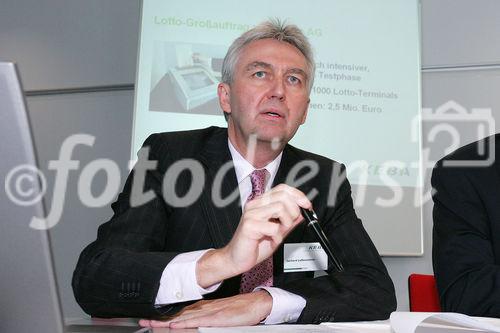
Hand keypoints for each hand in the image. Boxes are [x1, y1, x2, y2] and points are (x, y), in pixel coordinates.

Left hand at [139, 290, 272, 327]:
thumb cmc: (242, 310)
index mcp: (204, 308)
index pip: (180, 311)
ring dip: (166, 321)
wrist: (258, 304)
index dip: (164, 315)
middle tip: (142, 319)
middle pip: (178, 314)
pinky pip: (197, 321)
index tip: (150, 317)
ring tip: (151, 323)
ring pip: (184, 317)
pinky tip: (174, 325)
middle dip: (159, 318)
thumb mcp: (221, 314)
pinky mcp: (217, 318)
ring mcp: (210, 313)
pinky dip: (184, 323)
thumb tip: (193, 322)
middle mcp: (204, 309)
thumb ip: (207, 316)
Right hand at [225, 184, 310, 272]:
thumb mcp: (278, 232)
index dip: (298, 195)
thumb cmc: (254, 246)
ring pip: (280, 208)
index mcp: (261, 203)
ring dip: (286, 223)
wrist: (236, 259)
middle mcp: (255, 205)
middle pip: (283, 196)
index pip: (282, 188)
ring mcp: (251, 214)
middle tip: (289, 225)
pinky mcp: (249, 226)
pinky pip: (273, 227)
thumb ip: (289, 221)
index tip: (307, 206)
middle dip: (294, 211)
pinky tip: (271, 241)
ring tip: (279, 234)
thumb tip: (303, 213)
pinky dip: (277, 237)